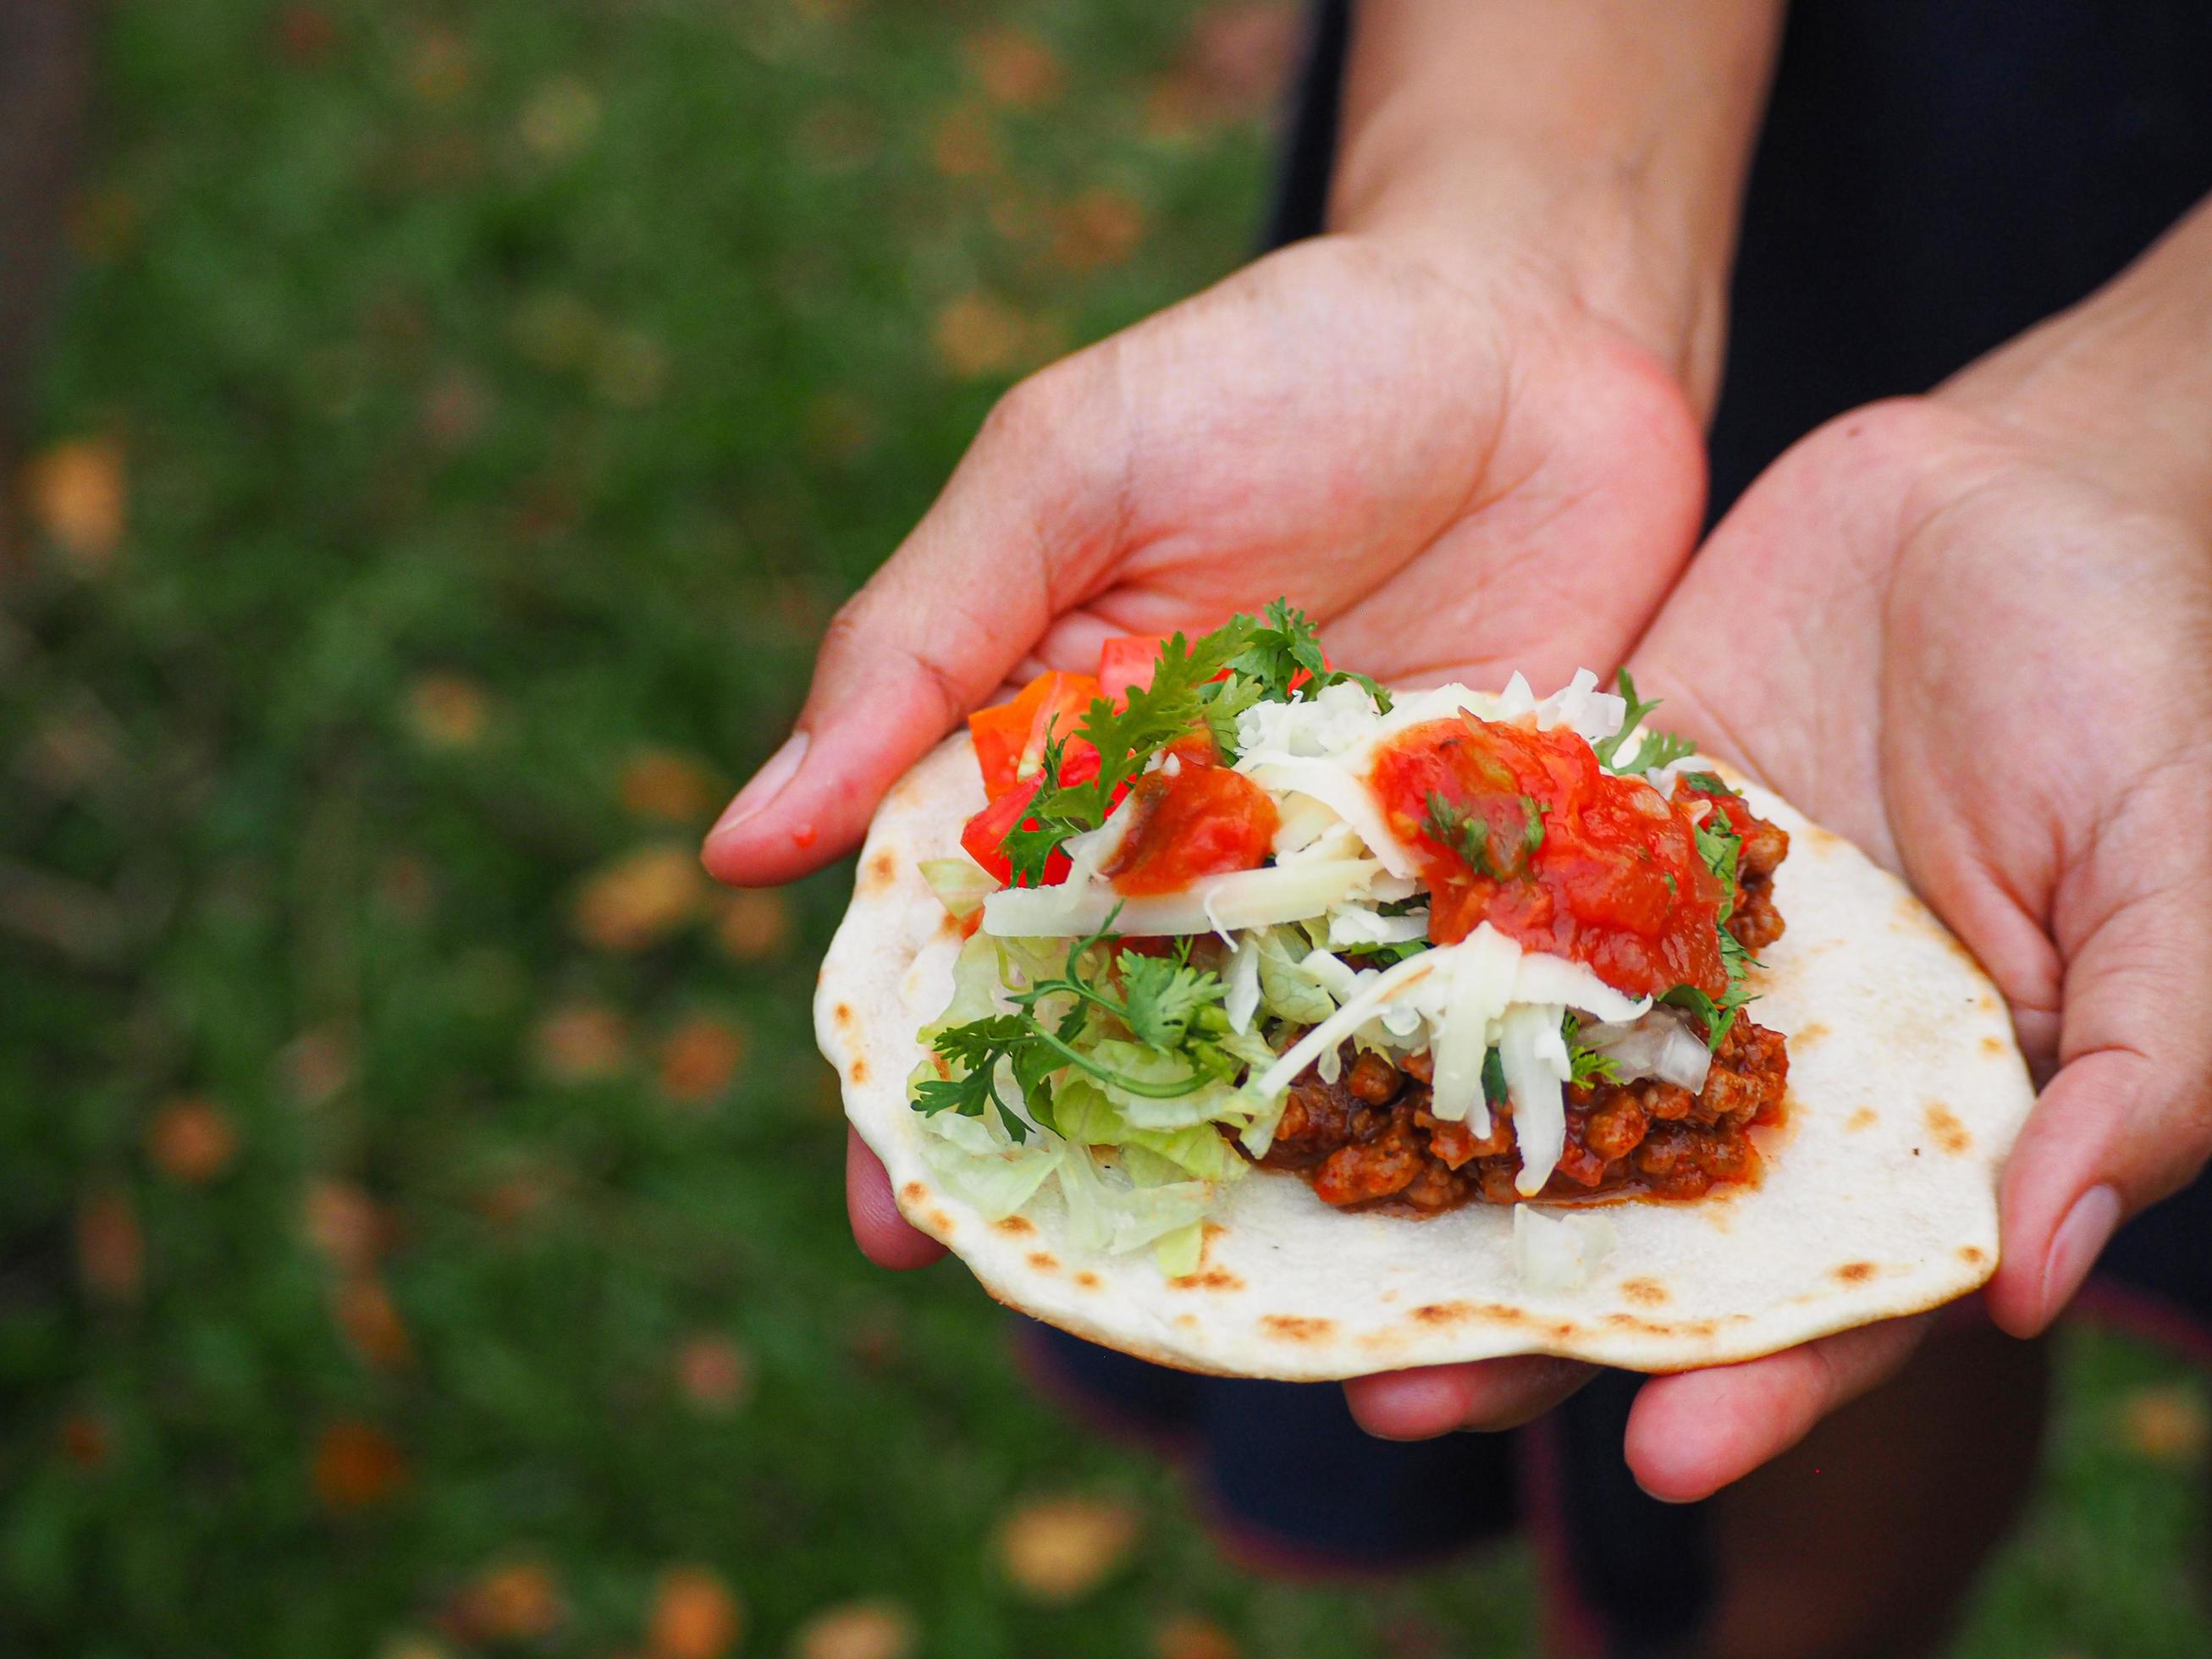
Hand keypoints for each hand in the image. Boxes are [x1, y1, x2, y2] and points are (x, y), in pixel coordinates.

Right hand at [709, 233, 1707, 1275]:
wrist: (1535, 329)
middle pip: (1111, 1038)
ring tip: (1232, 1312)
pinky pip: (1456, 1006)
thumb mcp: (1069, 474)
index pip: (958, 946)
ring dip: (1252, 1175)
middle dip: (1073, 1167)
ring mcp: (1347, 874)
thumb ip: (920, 644)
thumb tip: (744, 842)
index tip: (895, 1211)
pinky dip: (1436, 1104)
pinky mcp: (1495, 877)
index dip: (919, 1079)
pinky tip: (1424, 1210)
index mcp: (1060, 762)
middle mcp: (1193, 845)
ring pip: (1277, 1056)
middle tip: (1047, 1296)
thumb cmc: (1277, 371)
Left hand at [1350, 369, 2211, 1494]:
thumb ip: (2146, 1069)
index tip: (1666, 1461)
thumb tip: (2033, 1276)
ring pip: (1515, 1098)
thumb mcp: (2177, 874)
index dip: (1761, 1386)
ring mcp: (1644, 955)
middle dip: (1523, 1324)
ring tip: (1295, 1247)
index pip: (1834, 1294)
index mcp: (1908, 1116)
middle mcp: (1756, 1061)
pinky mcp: (1566, 841)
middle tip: (1395, 1406)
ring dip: (1409, 1179)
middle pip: (1633, 1233)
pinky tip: (1275, 1030)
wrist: (2006, 492)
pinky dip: (1373, 976)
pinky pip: (1458, 920)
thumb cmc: (2140, 682)